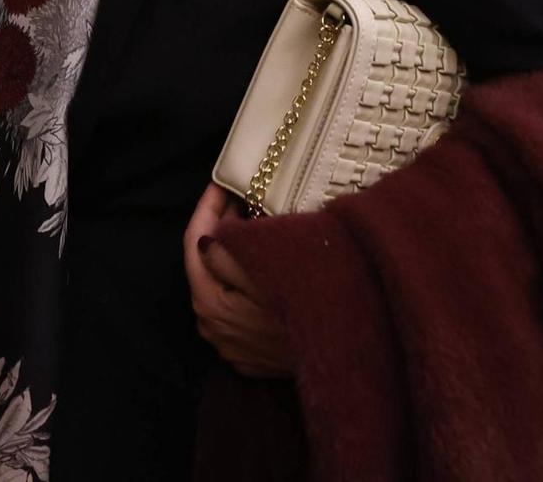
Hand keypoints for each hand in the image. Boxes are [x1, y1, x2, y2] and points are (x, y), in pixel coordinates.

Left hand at [182, 182, 293, 377]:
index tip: (219, 183)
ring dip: (230, 258)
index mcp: (211, 303)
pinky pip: (235, 311)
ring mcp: (230, 344)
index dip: (206, 208)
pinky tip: (259, 266)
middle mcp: (213, 327)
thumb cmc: (311, 307)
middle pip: (205, 267)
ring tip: (248, 226)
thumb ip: (228, 254)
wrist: (347, 360)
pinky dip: (241, 286)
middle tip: (237, 198)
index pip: (195, 243)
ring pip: (220, 289)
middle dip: (218, 230)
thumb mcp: (270, 269)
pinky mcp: (249, 355)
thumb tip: (206, 241)